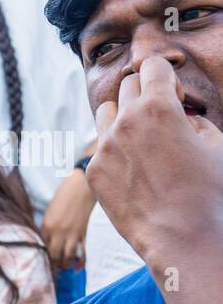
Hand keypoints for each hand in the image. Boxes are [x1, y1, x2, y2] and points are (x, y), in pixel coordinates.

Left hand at [39, 167, 96, 270]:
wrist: (81, 187)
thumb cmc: (63, 198)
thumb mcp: (49, 213)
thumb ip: (46, 228)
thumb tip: (43, 243)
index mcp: (46, 226)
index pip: (40, 248)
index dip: (39, 259)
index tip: (37, 267)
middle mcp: (58, 232)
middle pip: (52, 256)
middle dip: (51, 266)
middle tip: (49, 273)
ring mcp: (72, 233)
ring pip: (67, 257)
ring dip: (64, 265)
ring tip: (62, 269)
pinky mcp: (84, 233)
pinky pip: (82, 252)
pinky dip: (80, 263)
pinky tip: (76, 269)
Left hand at [89, 56, 222, 265]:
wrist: (181, 236)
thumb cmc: (207, 191)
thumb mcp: (217, 144)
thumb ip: (195, 120)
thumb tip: (182, 116)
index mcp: (158, 107)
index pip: (152, 66)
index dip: (167, 78)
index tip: (175, 99)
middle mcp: (126, 122)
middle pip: (128, 86)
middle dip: (146, 94)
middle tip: (162, 119)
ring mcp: (104, 147)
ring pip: (107, 111)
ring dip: (123, 116)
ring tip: (143, 139)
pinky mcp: (93, 170)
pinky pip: (100, 147)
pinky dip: (116, 149)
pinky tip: (135, 169)